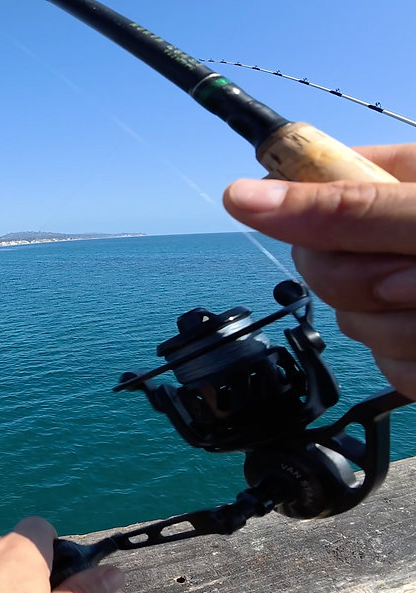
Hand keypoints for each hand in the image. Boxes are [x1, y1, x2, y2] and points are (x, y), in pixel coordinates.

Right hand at [222, 144, 415, 398]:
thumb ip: (345, 211)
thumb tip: (240, 195)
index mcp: (398, 178)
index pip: (308, 185)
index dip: (312, 218)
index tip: (353, 237)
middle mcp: (395, 233)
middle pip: (319, 265)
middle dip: (367, 286)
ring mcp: (407, 294)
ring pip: (353, 322)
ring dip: (401, 332)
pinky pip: (386, 367)